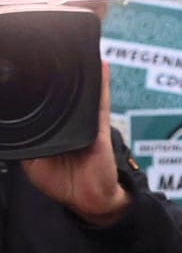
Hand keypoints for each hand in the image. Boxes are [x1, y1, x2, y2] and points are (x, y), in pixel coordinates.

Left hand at [24, 64, 129, 225]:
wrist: (89, 199)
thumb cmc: (62, 182)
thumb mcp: (31, 162)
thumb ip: (24, 144)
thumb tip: (7, 125)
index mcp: (53, 130)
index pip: (45, 106)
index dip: (37, 89)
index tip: (26, 73)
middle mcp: (72, 124)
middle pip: (67, 97)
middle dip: (60, 76)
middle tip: (48, 55)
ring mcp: (88, 124)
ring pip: (83, 96)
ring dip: (84, 76)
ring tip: (80, 54)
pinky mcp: (100, 128)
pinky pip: (100, 104)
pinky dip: (101, 85)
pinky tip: (99, 66)